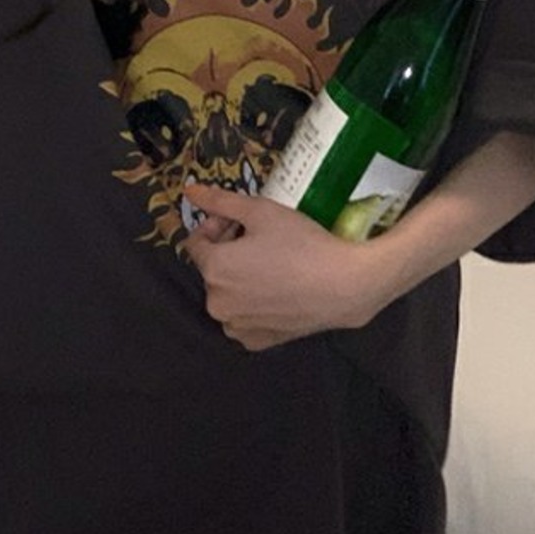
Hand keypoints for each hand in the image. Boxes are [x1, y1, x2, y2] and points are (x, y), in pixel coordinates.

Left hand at [180, 183, 391, 350]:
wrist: (345, 285)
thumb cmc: (302, 244)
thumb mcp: (260, 211)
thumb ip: (220, 201)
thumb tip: (189, 191)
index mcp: (213, 270)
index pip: (196, 242)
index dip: (216, 225)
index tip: (240, 221)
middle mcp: (217, 304)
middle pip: (212, 268)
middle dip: (228, 250)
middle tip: (260, 238)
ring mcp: (238, 327)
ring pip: (228, 294)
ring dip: (239, 277)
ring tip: (270, 263)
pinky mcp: (258, 342)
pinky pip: (244, 317)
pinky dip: (253, 303)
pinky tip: (277, 288)